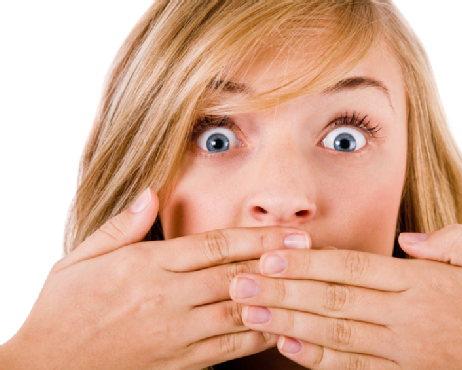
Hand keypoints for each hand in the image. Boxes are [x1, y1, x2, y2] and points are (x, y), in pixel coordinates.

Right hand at [0, 189, 310, 369]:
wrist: (46, 369)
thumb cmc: (62, 311)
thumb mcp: (79, 259)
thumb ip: (121, 226)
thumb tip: (150, 193)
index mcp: (146, 266)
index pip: (214, 246)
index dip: (257, 237)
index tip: (287, 231)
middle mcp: (166, 298)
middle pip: (236, 274)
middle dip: (278, 261)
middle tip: (313, 251)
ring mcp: (175, 334)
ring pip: (239, 311)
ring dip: (276, 296)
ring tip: (309, 285)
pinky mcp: (179, 363)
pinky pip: (228, 347)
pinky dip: (257, 334)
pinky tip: (281, 324)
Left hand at [230, 224, 461, 368]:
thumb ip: (450, 244)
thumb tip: (407, 241)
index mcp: (422, 283)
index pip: (351, 267)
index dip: (306, 261)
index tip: (269, 254)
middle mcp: (406, 317)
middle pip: (332, 298)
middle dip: (281, 289)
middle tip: (238, 281)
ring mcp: (403, 351)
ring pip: (334, 333)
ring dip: (287, 321)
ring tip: (248, 310)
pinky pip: (354, 368)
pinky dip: (317, 359)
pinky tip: (286, 346)